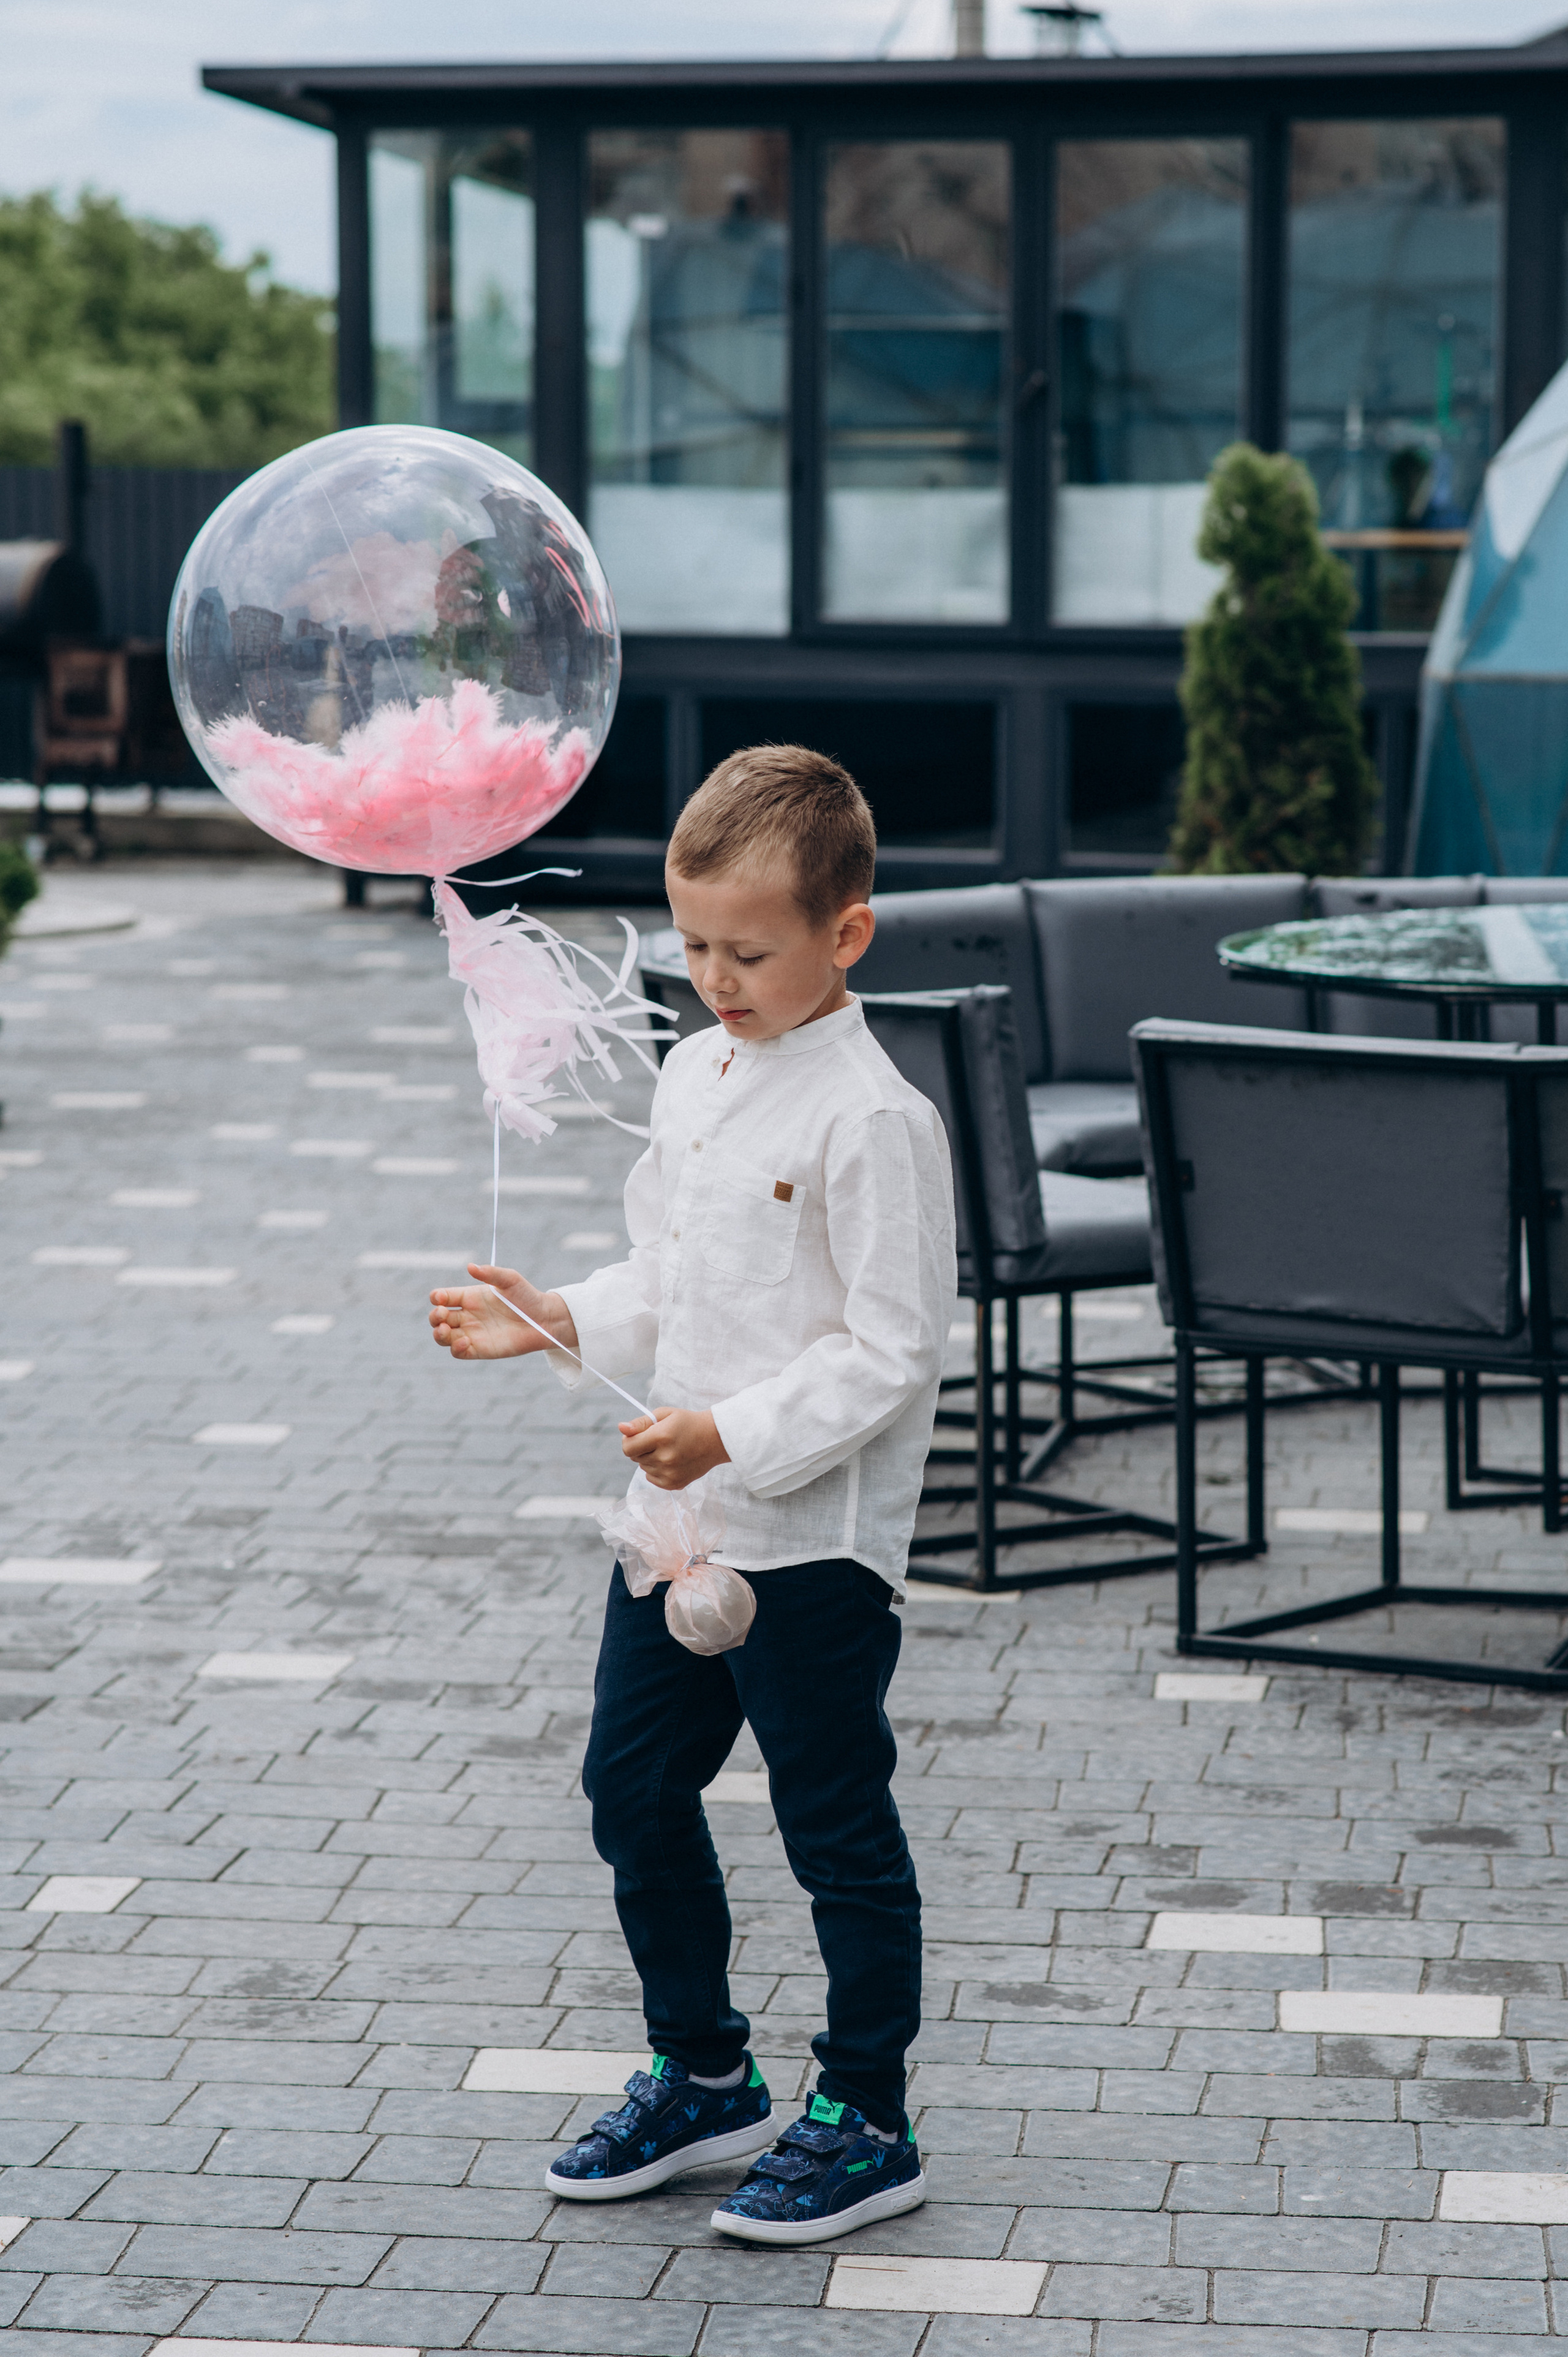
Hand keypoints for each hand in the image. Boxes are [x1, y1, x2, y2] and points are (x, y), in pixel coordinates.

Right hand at [429, 1264, 578, 1361]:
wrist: (544, 1320)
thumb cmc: (527, 1297)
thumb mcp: (510, 1280)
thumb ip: (491, 1273)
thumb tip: (470, 1266)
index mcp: (470, 1297)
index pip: (443, 1297)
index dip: (437, 1297)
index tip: (440, 1298)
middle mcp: (467, 1315)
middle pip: (438, 1318)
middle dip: (434, 1316)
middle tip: (443, 1314)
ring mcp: (472, 1333)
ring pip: (443, 1337)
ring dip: (438, 1334)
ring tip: (445, 1329)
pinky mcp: (479, 1349)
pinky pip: (458, 1352)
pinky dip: (455, 1348)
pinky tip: (465, 1341)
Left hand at [619, 1406, 730, 1489]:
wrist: (715, 1439)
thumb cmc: (688, 1423)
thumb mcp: (665, 1414)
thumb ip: (640, 1423)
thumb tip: (621, 1428)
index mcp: (661, 1437)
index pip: (627, 1447)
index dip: (629, 1440)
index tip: (638, 1436)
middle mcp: (665, 1458)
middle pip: (634, 1458)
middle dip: (641, 1448)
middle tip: (659, 1440)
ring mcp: (670, 1473)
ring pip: (643, 1467)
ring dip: (650, 1458)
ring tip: (669, 1449)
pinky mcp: (674, 1484)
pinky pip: (651, 1478)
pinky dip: (656, 1470)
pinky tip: (671, 1461)